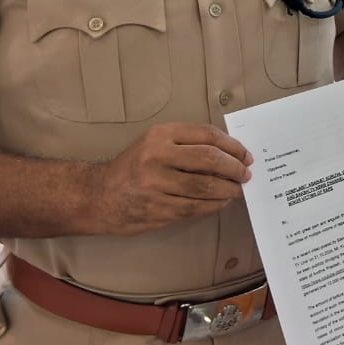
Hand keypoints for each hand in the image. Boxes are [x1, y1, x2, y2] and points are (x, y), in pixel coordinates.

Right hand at [87, 123, 250, 235]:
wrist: (98, 196)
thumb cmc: (133, 167)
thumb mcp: (156, 143)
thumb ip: (188, 144)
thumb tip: (229, 154)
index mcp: (160, 135)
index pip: (207, 136)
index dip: (233, 147)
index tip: (245, 155)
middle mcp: (157, 157)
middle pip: (210, 160)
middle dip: (234, 169)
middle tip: (245, 174)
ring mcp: (155, 185)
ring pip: (204, 187)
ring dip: (228, 190)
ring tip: (237, 190)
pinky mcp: (156, 209)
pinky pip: (194, 208)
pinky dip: (213, 206)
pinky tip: (220, 203)